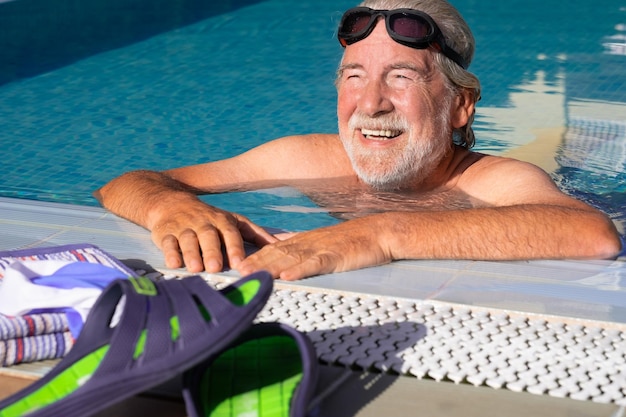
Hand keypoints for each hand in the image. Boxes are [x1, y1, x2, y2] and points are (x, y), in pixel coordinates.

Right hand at [150, 199, 277, 272]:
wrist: (171, 203)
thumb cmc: (210, 218)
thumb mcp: (234, 221)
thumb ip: (256, 234)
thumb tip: (281, 245)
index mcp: (222, 220)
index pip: (230, 233)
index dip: (234, 247)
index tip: (239, 263)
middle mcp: (203, 223)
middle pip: (208, 236)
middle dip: (211, 251)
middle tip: (215, 268)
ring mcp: (183, 227)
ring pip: (187, 239)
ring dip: (192, 254)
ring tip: (196, 269)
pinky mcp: (165, 233)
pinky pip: (167, 242)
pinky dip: (170, 253)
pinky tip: (174, 264)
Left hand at [236, 217, 392, 279]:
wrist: (380, 232)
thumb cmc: (354, 240)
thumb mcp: (325, 243)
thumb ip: (305, 247)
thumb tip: (285, 249)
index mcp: (306, 241)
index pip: (274, 248)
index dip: (255, 256)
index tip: (237, 263)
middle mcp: (309, 243)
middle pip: (276, 253)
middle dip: (255, 262)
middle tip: (235, 271)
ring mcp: (321, 249)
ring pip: (290, 258)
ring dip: (268, 266)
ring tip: (250, 273)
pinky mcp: (335, 256)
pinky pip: (314, 264)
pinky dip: (299, 270)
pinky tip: (286, 276)